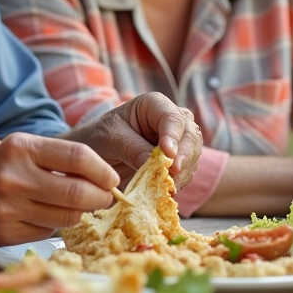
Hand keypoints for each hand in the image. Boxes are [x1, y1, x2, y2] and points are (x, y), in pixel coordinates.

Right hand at [0, 133, 119, 244]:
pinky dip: (53, 226)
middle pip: (77, 193)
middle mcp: (14, 176)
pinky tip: (43, 216)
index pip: (78, 156)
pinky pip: (47, 232)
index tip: (111, 177)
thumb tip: (101, 176)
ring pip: (66, 217)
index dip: (102, 170)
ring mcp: (8, 207)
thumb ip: (55, 158)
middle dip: (100, 197)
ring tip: (73, 205)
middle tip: (105, 197)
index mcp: (21, 147)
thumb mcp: (17, 148)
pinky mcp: (5, 232)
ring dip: (79, 213)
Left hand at [64, 92, 201, 189]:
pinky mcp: (179, 160)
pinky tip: (165, 187)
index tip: (168, 154)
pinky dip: (180, 181)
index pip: (171, 117)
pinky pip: (188, 171)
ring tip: (165, 184)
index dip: (173, 136)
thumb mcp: (110, 138)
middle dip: (184, 155)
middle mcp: (171, 119)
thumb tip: (156, 164)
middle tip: (172, 174)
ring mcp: (179, 139)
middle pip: (190, 134)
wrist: (99, 155)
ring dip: (182, 172)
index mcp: (153, 105)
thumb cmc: (101, 138)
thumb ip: (132, 148)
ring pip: (193, 154)